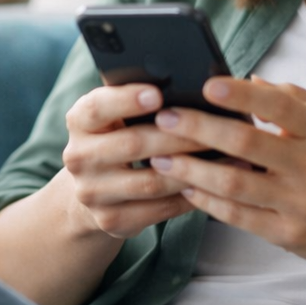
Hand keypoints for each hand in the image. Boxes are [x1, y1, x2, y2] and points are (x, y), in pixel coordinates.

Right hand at [61, 83, 218, 239]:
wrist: (93, 189)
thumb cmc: (116, 137)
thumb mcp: (114, 115)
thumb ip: (136, 99)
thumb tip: (185, 84)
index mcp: (79, 121)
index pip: (98, 107)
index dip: (127, 100)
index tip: (158, 94)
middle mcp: (78, 157)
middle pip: (133, 144)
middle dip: (178, 135)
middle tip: (214, 127)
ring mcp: (92, 192)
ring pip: (150, 182)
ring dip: (191, 170)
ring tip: (226, 157)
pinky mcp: (111, 220)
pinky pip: (159, 210)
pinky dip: (189, 197)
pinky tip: (213, 185)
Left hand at [147, 75, 305, 272]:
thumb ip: (294, 98)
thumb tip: (249, 81)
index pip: (279, 107)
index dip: (240, 96)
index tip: (206, 85)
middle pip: (247, 144)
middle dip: (200, 128)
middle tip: (164, 118)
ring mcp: (300, 204)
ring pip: (235, 184)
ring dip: (192, 170)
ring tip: (161, 156)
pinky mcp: (288, 235)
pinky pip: (238, 216)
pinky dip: (207, 201)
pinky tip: (185, 187)